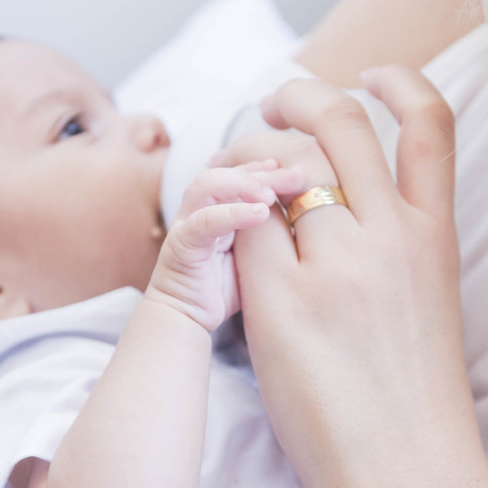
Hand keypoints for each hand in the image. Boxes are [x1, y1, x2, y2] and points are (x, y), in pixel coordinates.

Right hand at [146, 161, 302, 330]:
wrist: (185, 320)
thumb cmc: (223, 290)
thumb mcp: (257, 256)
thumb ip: (272, 233)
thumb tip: (306, 215)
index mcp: (218, 208)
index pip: (242, 173)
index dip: (270, 167)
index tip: (301, 169)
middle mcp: (199, 209)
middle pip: (229, 171)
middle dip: (264, 171)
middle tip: (297, 176)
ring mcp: (187, 224)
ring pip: (208, 185)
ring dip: (242, 183)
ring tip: (272, 196)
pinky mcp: (180, 245)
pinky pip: (204, 221)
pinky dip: (231, 213)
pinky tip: (260, 214)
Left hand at [217, 66, 487, 487]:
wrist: (412, 479)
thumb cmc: (421, 403)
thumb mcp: (433, 304)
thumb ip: (401, 245)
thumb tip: (342, 202)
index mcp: (437, 237)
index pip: (429, 123)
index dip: (398, 81)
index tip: (368, 76)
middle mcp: (392, 235)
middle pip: (339, 119)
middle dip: (294, 95)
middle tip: (269, 108)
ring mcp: (338, 265)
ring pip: (279, 165)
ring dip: (247, 158)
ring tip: (234, 177)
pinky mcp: (281, 305)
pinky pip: (240, 226)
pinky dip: (227, 218)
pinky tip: (221, 233)